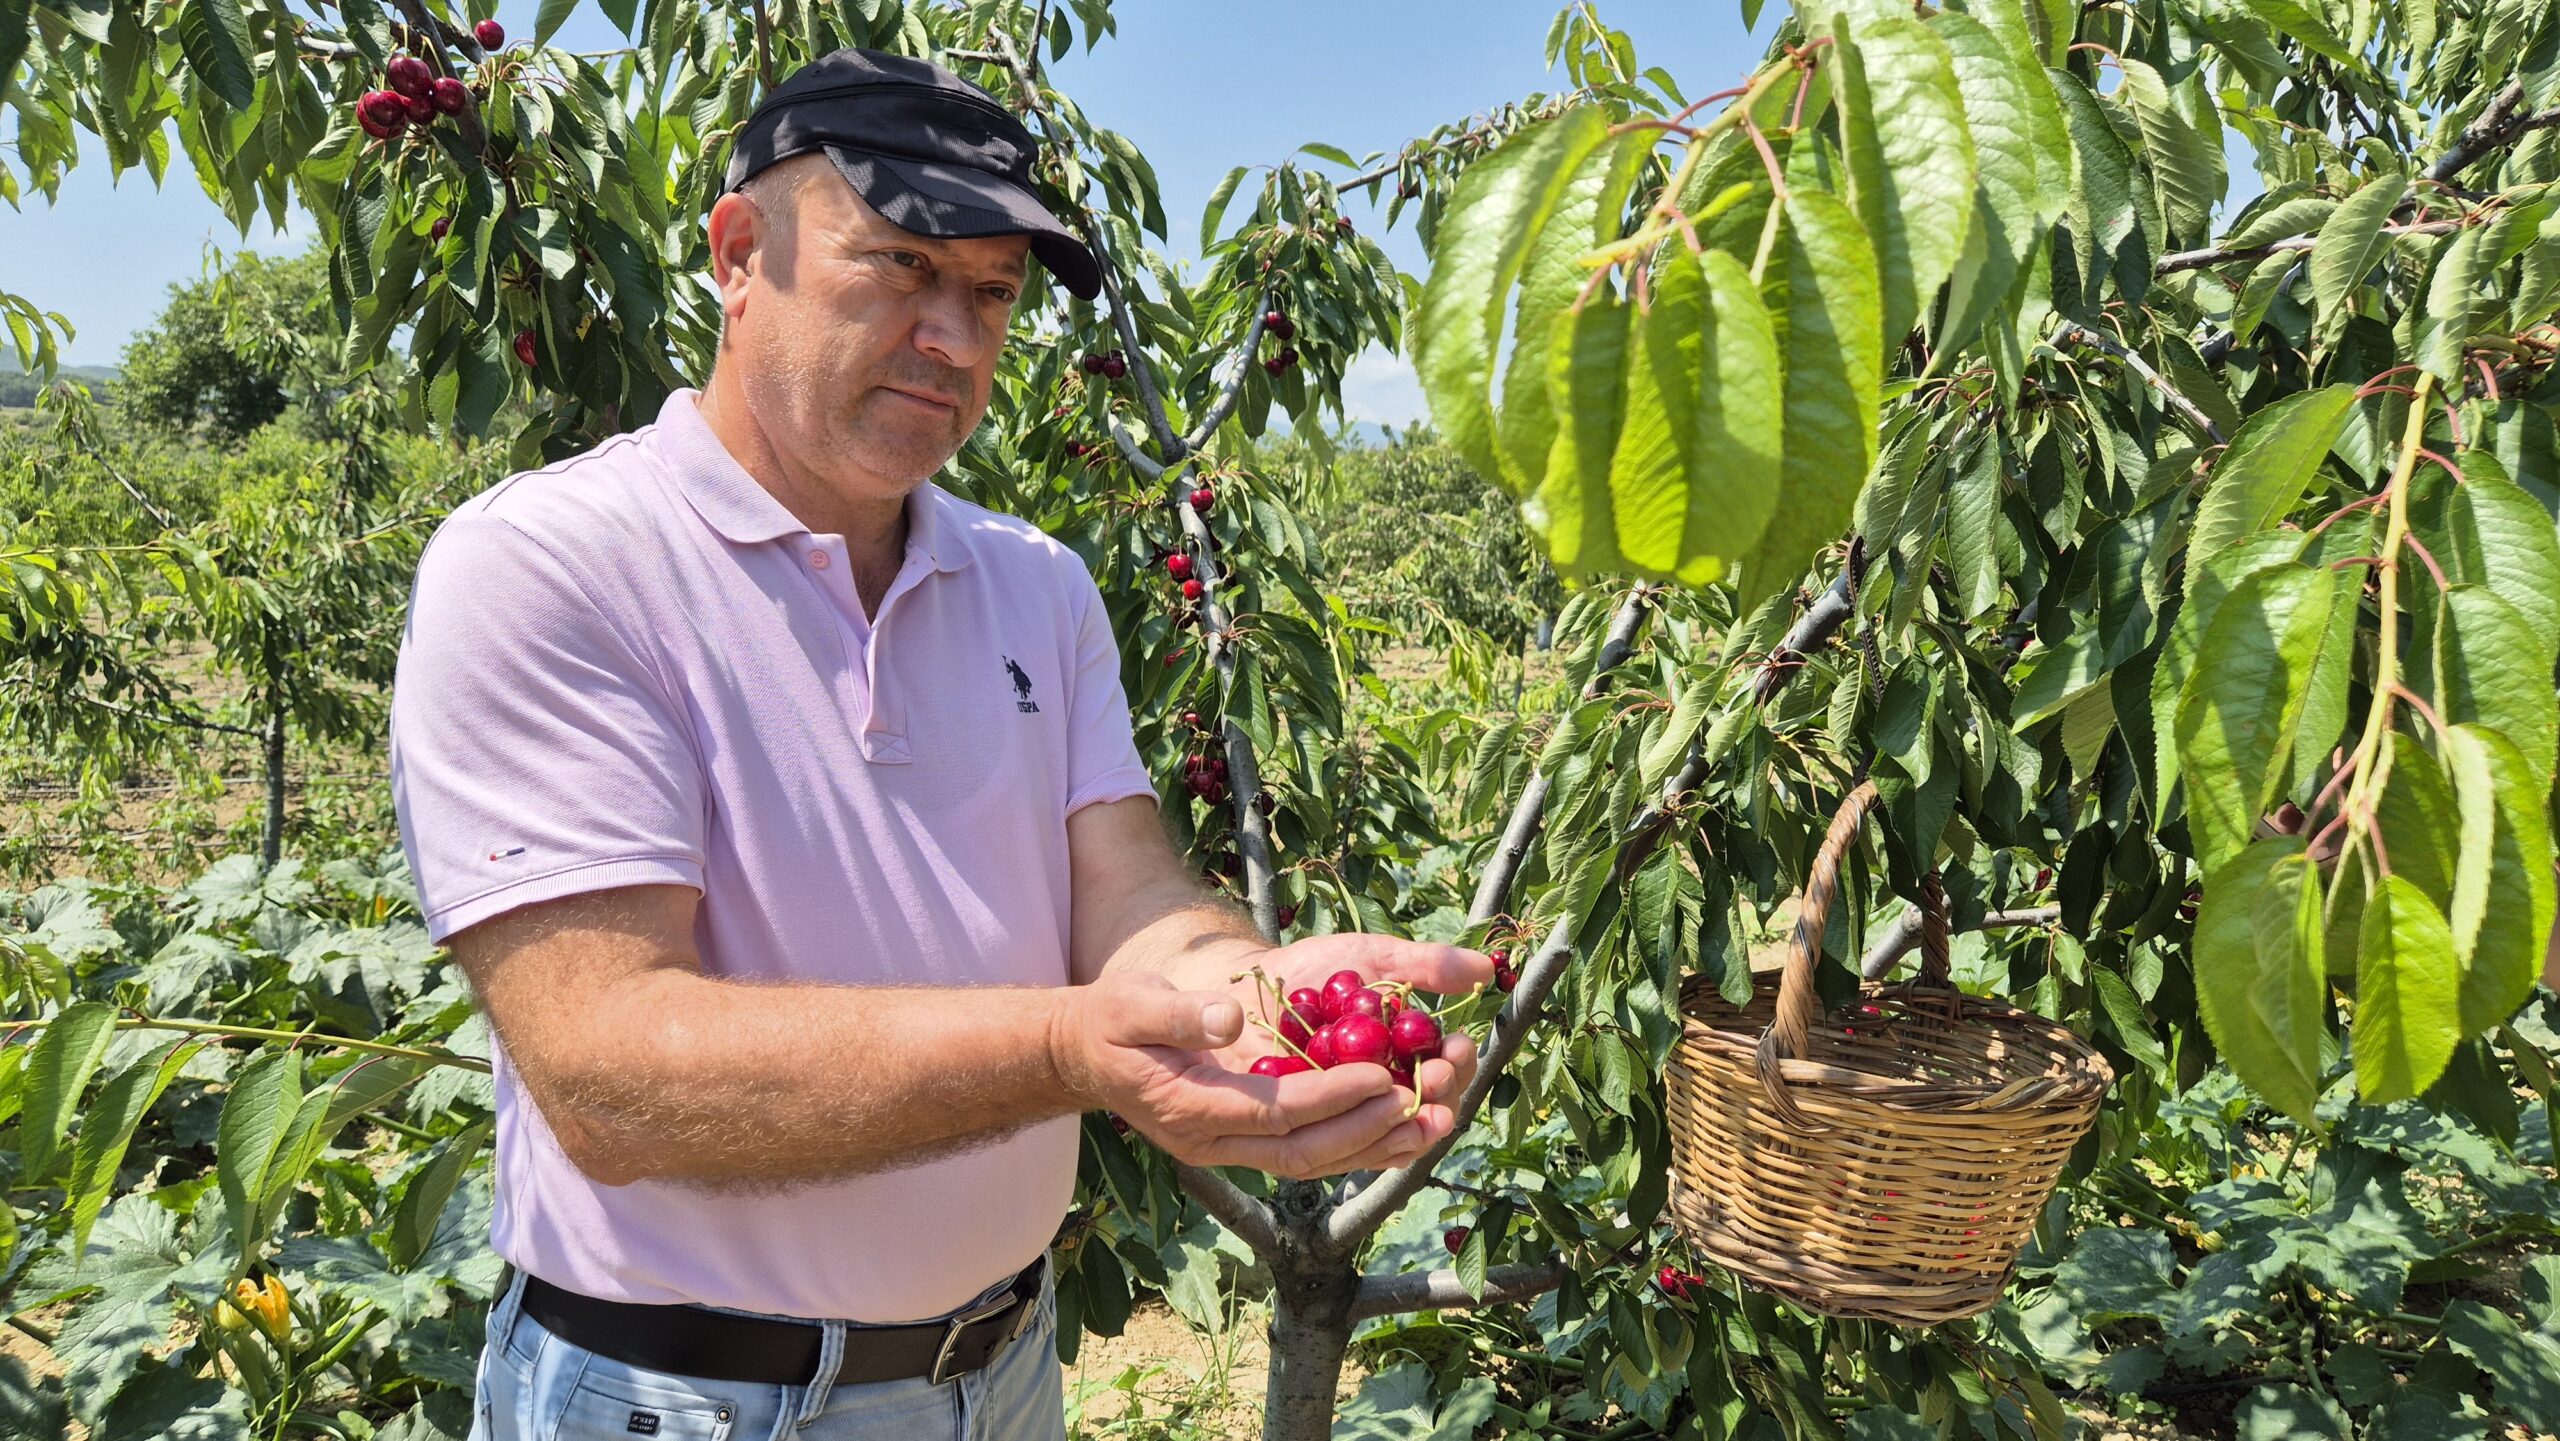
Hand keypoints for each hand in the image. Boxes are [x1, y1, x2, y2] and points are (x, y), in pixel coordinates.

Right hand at [1051, 969, 1440, 1178]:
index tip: (1380, 1074)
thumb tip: (1225, 1017)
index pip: (1272, 1110)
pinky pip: (1306, 1154)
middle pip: (1301, 1152)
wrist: (1082, 1055)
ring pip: (1310, 1163)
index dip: (1329, 1097)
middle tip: (1426, 1106)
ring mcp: (1225, 1149)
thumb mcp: (1130, 1003)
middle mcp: (1210, 1140)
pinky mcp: (1241, 1142)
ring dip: (1374, 1150)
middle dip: (1367, 1133)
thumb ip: (1178, 1013)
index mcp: (1186, 1106)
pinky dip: (1356, 1147)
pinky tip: (1400, 1131)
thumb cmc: (1107, 1021)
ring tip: (1434, 1126)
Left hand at [1220, 933, 1492, 1170]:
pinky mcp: (1315, 1135)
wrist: (1246, 985)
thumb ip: (1426, 965)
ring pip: (1394, 1137)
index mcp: (1409, 1056)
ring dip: (1409, 1124)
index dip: (1459, 1062)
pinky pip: (1345, 1153)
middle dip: (1441, 1095)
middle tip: (1435, 1075)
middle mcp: (1387, 1094)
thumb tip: (1486, 968)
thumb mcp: (1373, 959)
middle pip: (1430, 1111)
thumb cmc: (1314, 970)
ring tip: (1410, 1099)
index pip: (1449, 1071)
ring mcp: (1351, 1118)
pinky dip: (1362, 1142)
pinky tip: (1366, 1125)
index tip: (1457, 1045)